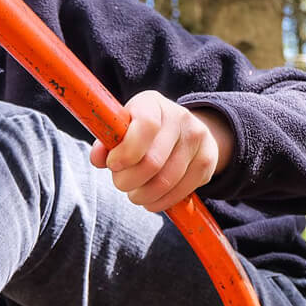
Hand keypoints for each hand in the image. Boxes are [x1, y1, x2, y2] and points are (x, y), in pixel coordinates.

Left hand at [90, 91, 233, 212]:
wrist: (184, 132)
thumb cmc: (141, 133)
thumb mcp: (122, 129)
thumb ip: (107, 143)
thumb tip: (98, 158)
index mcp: (152, 103)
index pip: (144, 126)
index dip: (125, 152)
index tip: (113, 165)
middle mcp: (180, 117)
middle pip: (152, 162)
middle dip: (127, 181)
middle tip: (121, 183)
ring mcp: (197, 139)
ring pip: (165, 182)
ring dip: (142, 196)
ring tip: (135, 193)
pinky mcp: (207, 163)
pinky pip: (179, 193)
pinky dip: (159, 202)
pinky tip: (151, 198)